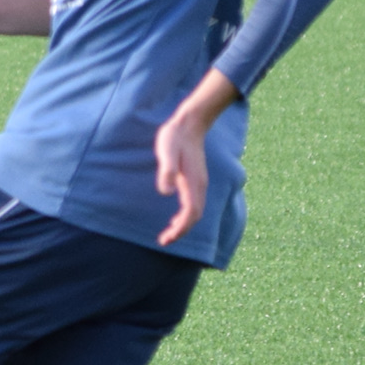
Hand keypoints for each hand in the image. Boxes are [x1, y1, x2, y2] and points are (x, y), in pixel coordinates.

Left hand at [152, 71, 240, 246]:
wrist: (190, 123)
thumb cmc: (175, 137)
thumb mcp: (166, 152)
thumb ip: (166, 171)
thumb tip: (166, 192)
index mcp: (193, 183)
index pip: (190, 214)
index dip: (180, 229)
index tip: (166, 239)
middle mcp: (199, 186)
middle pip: (195, 217)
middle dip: (181, 231)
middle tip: (164, 241)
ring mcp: (199, 183)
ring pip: (196, 211)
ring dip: (184, 225)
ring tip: (169, 233)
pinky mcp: (196, 179)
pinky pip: (194, 204)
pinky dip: (186, 215)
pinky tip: (175, 217)